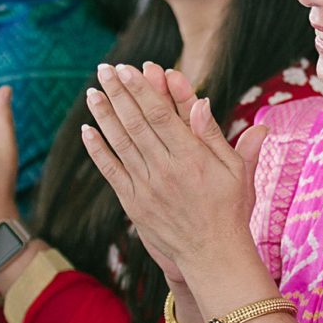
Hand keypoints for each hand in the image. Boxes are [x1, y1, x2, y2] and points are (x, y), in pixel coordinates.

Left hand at [81, 63, 267, 287]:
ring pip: (120, 143)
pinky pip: (111, 171)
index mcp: (192, 157)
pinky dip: (98, 150)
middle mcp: (165, 169)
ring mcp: (146, 186)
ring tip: (92, 92)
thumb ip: (214, 135)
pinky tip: (87, 130)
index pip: (161, 114)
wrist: (212, 253)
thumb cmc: (229, 208)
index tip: (128, 69)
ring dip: (104, 115)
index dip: (142, 89)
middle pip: (136, 122)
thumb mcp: (235, 170)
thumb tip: (201, 102)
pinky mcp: (133, 203)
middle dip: (118, 93)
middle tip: (104, 69)